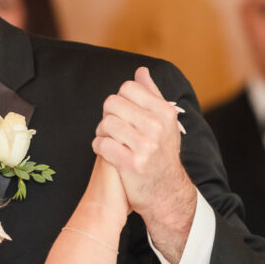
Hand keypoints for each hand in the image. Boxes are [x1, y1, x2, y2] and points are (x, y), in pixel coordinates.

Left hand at [93, 67, 195, 261]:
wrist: (165, 191)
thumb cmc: (162, 153)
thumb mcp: (164, 122)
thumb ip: (152, 94)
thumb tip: (141, 71)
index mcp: (165, 112)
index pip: (127, 88)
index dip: (119, 99)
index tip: (123, 113)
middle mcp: (156, 126)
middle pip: (112, 103)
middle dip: (108, 115)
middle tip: (112, 128)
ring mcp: (144, 146)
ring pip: (105, 123)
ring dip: (102, 132)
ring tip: (109, 139)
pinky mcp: (130, 163)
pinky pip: (101, 144)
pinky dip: (99, 146)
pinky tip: (105, 150)